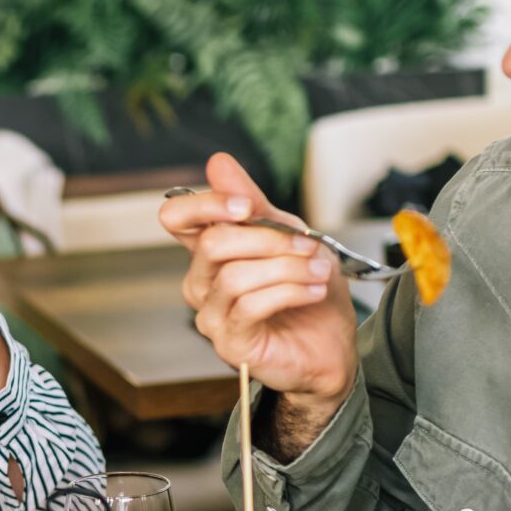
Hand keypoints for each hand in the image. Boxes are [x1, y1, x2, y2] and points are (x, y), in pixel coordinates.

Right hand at [162, 152, 358, 407]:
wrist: (333, 347)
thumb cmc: (308, 293)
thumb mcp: (288, 235)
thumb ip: (253, 202)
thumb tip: (218, 163)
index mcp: (210, 253)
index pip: (176, 219)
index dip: (205, 205)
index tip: (246, 205)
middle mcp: (203, 284)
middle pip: (212, 244)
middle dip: (267, 239)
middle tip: (307, 244)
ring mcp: (212, 316)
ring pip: (234, 276)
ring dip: (286, 267)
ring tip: (318, 271)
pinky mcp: (230, 344)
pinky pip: (250, 306)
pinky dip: (289, 292)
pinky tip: (313, 291)